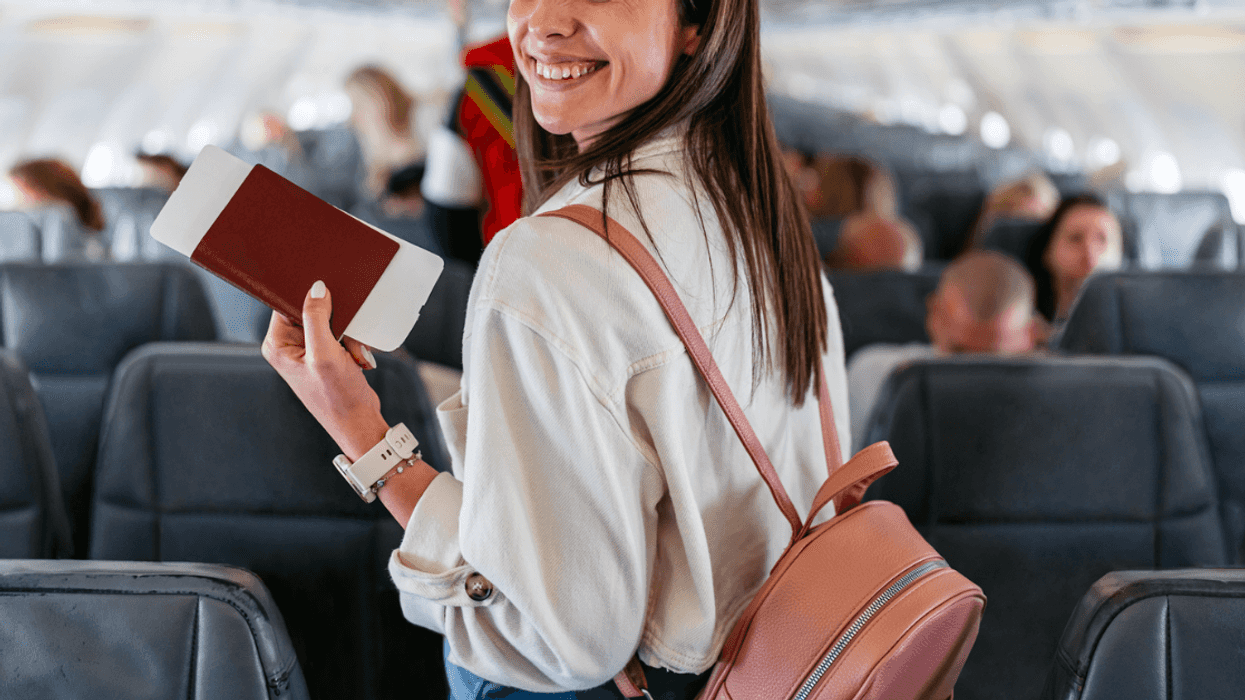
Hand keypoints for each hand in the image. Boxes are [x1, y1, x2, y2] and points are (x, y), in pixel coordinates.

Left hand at [262, 280, 389, 459]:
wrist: (359, 422)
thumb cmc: (337, 398)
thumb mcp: (325, 354)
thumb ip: (316, 318)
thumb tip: (316, 289)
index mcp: (278, 345)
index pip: (288, 304)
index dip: (310, 301)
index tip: (330, 307)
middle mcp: (289, 346)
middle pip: (312, 311)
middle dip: (336, 322)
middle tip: (344, 340)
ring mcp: (308, 350)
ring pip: (331, 321)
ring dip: (348, 334)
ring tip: (351, 354)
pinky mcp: (326, 353)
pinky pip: (341, 333)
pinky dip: (352, 342)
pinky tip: (355, 358)